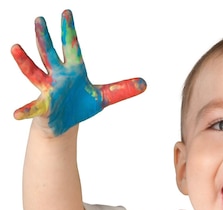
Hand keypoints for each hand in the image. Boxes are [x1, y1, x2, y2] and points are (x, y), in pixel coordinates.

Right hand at [11, 9, 146, 135]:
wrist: (65, 122)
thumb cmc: (80, 104)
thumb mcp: (103, 98)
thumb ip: (122, 90)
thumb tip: (145, 84)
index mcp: (73, 70)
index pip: (71, 47)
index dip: (69, 31)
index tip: (66, 12)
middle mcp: (57, 75)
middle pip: (49, 53)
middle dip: (44, 38)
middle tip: (40, 19)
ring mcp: (47, 90)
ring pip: (34, 73)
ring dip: (24, 61)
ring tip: (14, 47)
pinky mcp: (43, 107)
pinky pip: (32, 109)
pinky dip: (24, 111)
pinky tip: (16, 114)